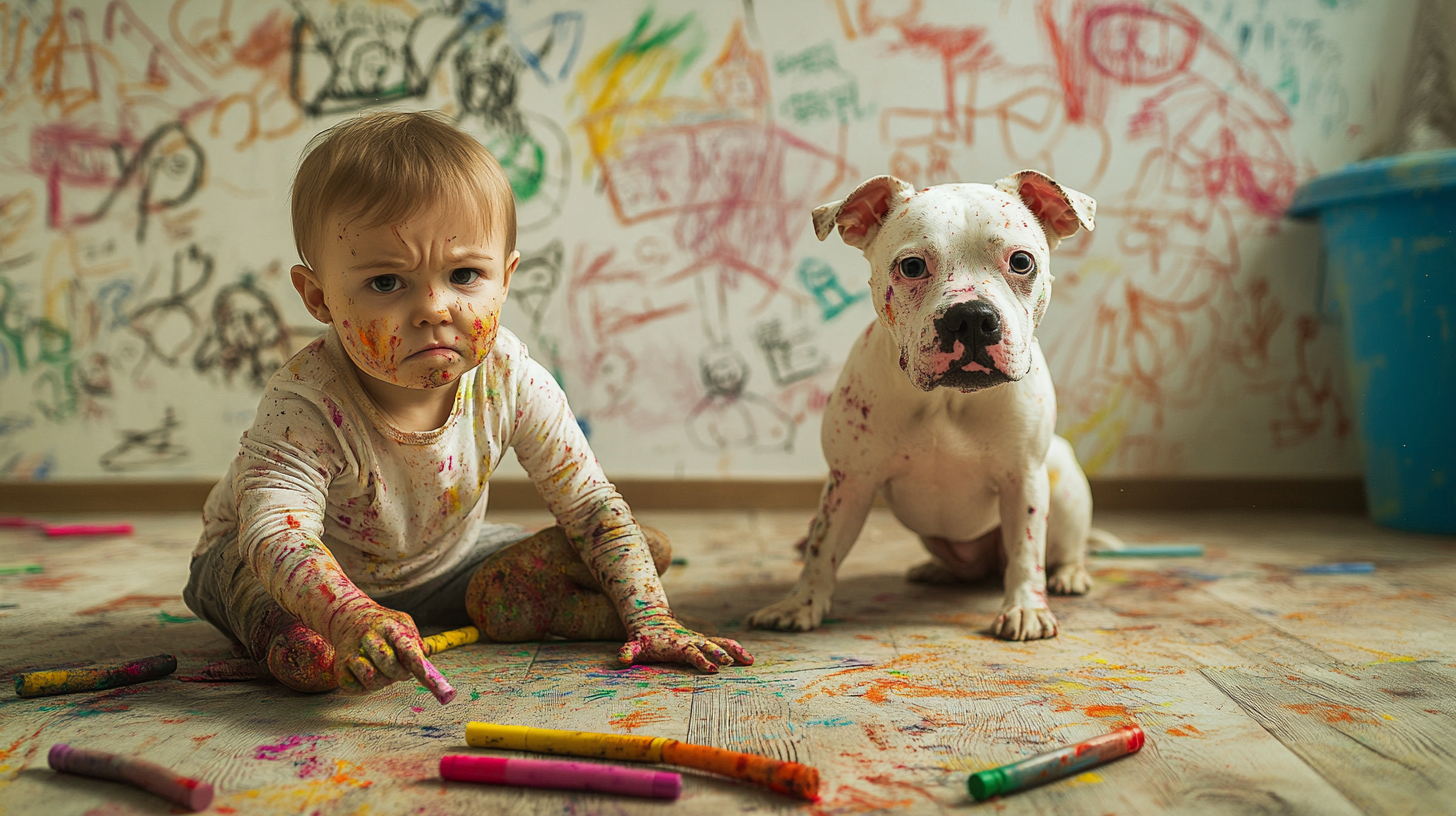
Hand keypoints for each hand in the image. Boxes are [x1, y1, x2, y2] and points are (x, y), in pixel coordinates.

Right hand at [331, 603, 454, 701]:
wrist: (349, 617)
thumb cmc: (384, 625)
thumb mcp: (403, 623)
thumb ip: (417, 641)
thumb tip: (426, 661)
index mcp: (389, 625)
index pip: (407, 649)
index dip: (418, 666)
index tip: (429, 681)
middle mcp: (368, 637)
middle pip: (389, 667)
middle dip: (400, 674)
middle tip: (401, 670)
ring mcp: (351, 652)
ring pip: (373, 680)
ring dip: (383, 681)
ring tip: (384, 670)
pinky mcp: (339, 667)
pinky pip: (358, 688)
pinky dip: (367, 687)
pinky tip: (368, 672)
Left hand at [617, 617, 754, 672]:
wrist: (652, 621)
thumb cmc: (644, 639)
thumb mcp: (634, 645)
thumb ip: (628, 652)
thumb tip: (621, 659)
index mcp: (678, 644)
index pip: (691, 653)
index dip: (701, 660)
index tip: (712, 669)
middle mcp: (692, 640)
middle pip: (709, 647)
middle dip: (719, 654)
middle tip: (730, 663)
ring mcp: (700, 640)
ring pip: (721, 643)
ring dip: (735, 651)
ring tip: (750, 661)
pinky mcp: (705, 642)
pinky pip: (723, 644)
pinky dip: (736, 650)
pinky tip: (748, 660)